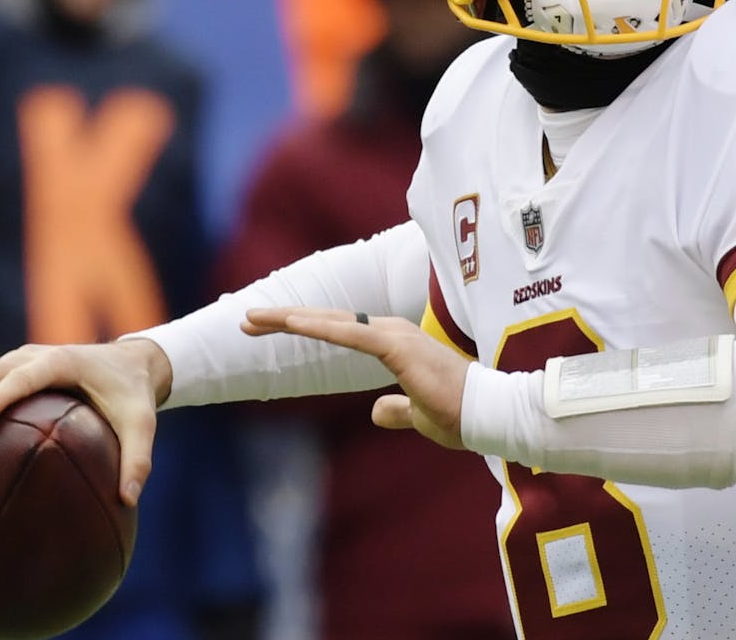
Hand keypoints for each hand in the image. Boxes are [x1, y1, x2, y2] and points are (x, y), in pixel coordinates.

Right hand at [0, 337, 171, 506]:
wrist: (129, 362)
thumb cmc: (133, 394)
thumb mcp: (143, 423)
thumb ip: (138, 458)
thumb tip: (128, 501)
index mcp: (60, 361)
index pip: (25, 375)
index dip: (1, 394)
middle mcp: (30, 357)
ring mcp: (13, 364)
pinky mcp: (5, 375)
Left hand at [242, 307, 469, 448]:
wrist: (489, 416)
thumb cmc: (460, 415)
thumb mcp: (419, 415)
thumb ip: (397, 410)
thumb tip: (374, 411)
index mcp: (396, 345)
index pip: (342, 331)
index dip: (306, 328)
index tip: (271, 328)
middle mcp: (392, 332)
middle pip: (329, 320)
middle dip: (286, 318)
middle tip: (246, 319)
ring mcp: (395, 336)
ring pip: (332, 321)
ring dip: (290, 318)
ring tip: (252, 318)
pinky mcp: (397, 347)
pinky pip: (349, 333)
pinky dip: (318, 326)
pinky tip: (290, 322)